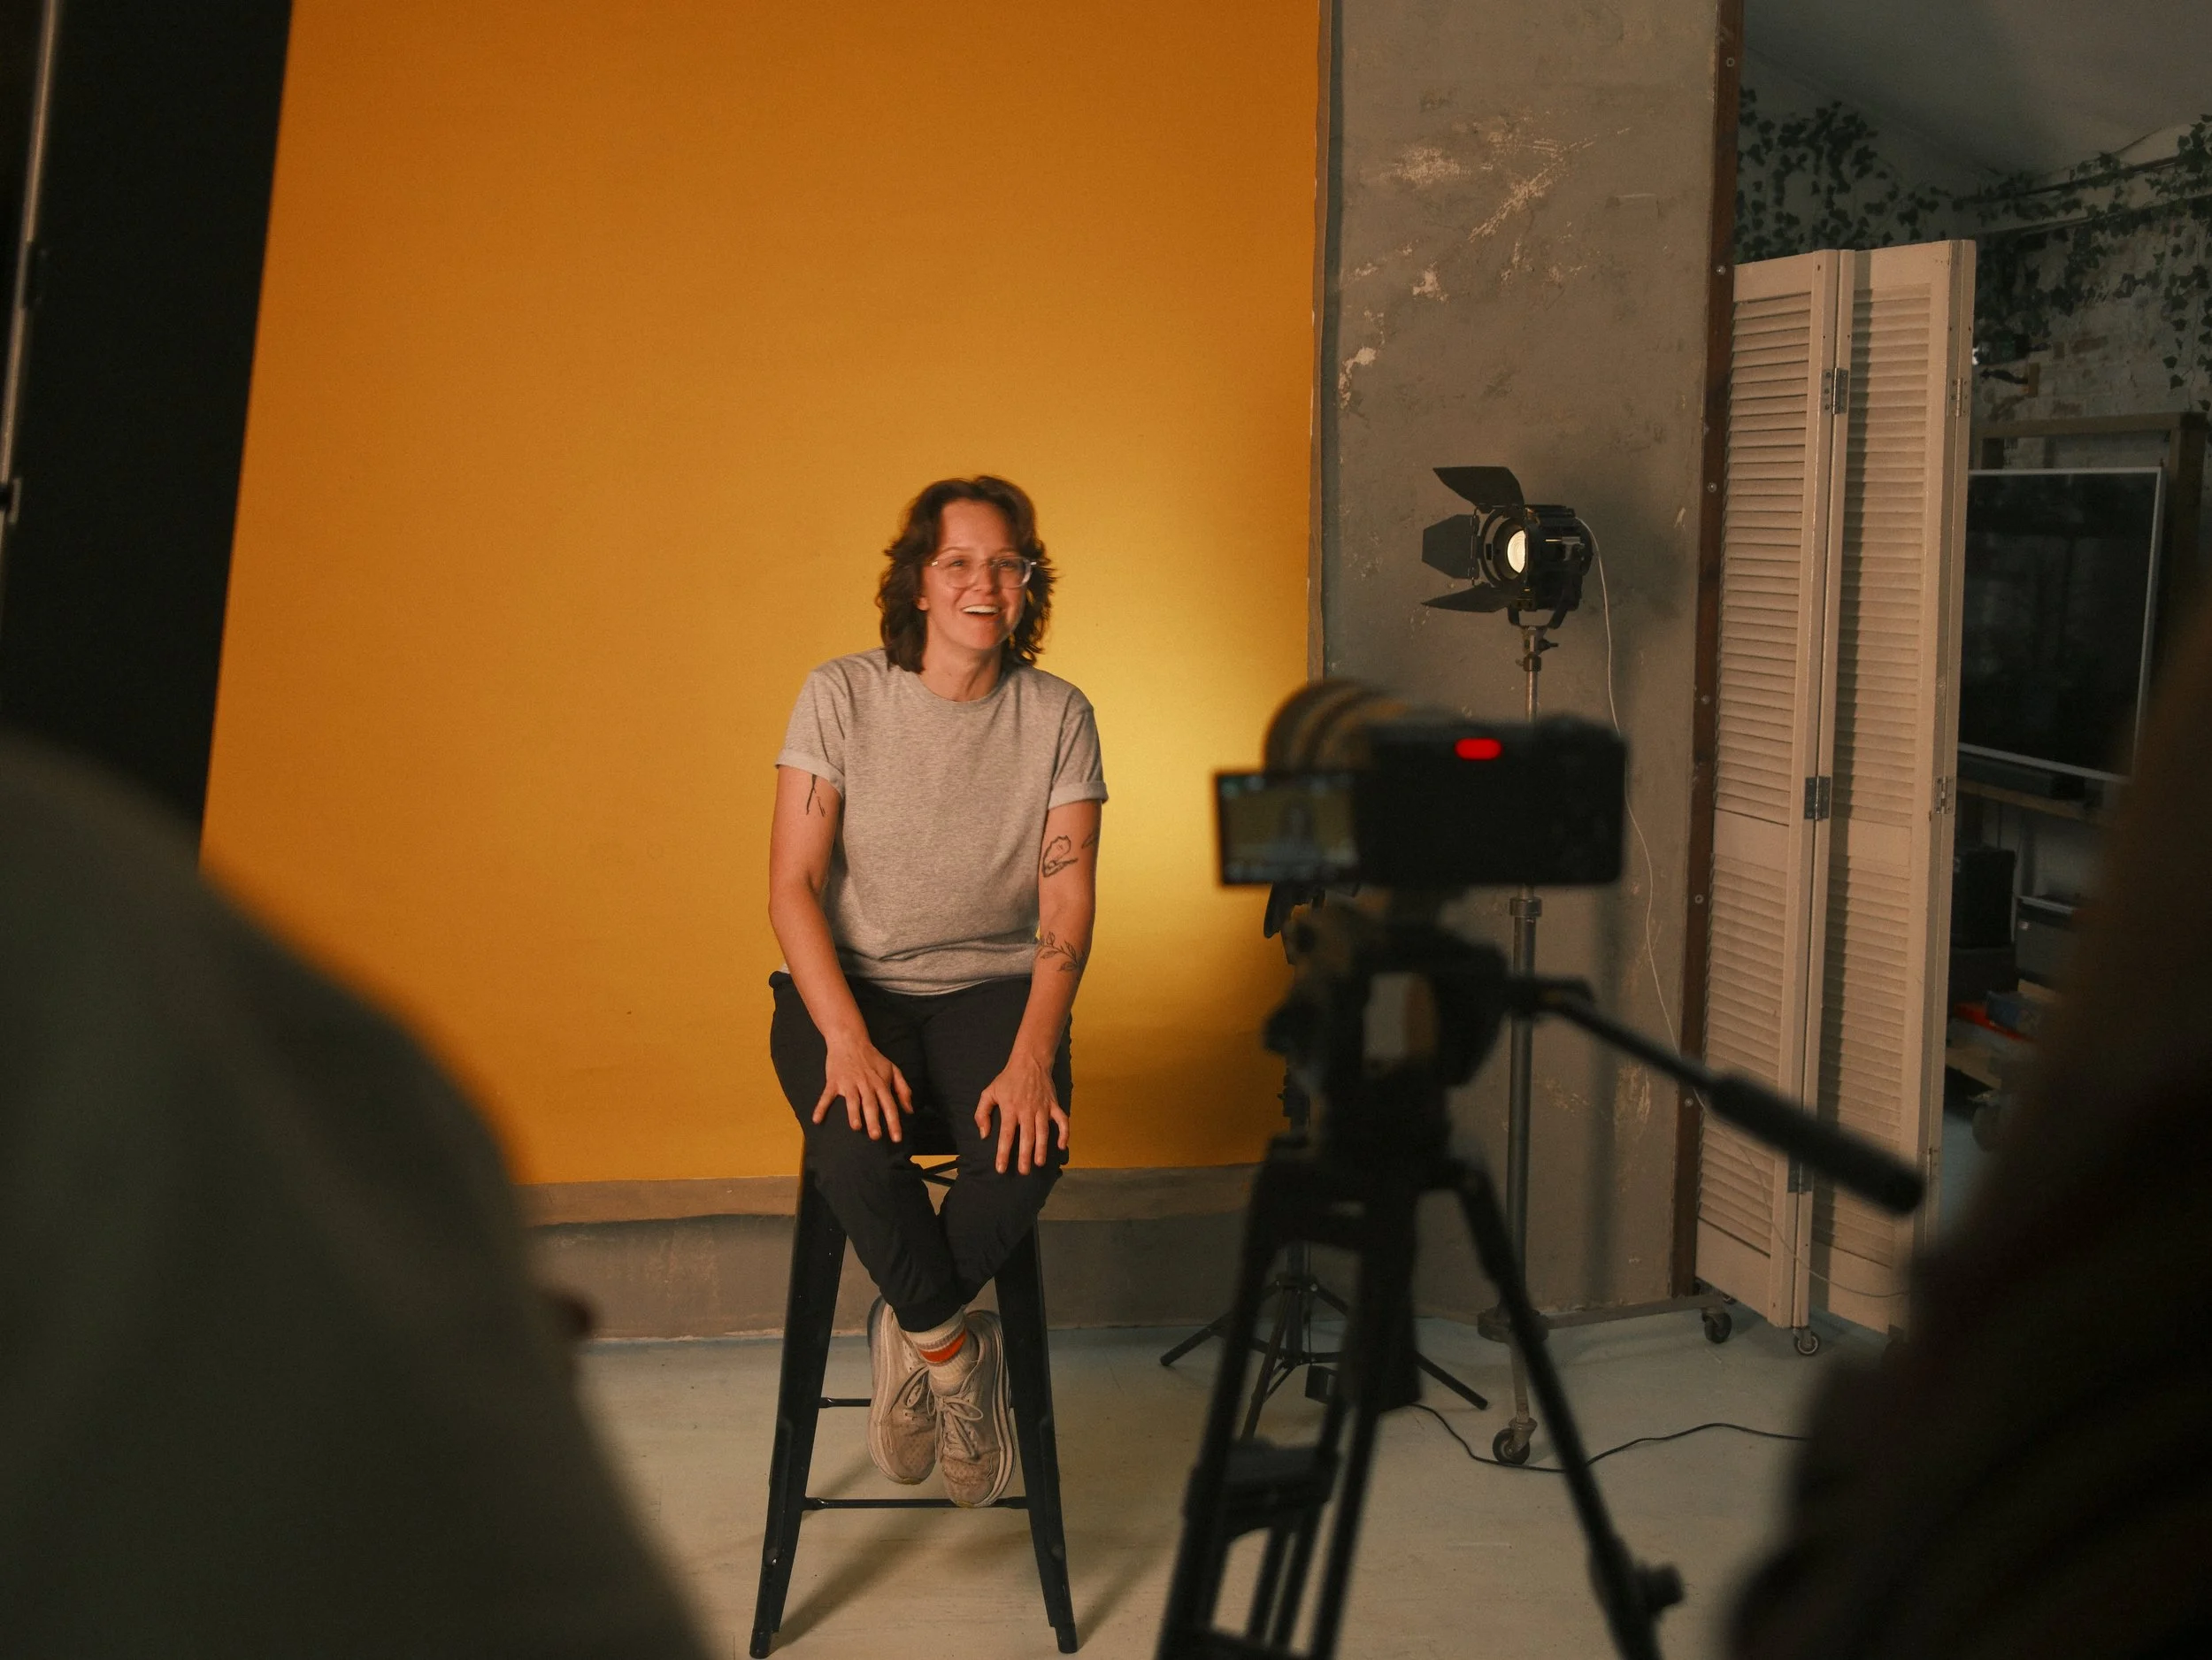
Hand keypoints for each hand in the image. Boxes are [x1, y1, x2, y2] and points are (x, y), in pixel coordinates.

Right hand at [814, 1035, 913, 1141]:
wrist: (850, 1040)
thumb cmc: (873, 1058)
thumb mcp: (893, 1070)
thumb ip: (903, 1089)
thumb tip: (910, 1110)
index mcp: (881, 1084)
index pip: (889, 1105)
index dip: (894, 1122)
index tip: (897, 1138)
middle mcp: (866, 1085)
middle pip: (871, 1105)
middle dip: (874, 1121)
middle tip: (876, 1137)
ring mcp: (849, 1083)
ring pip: (852, 1100)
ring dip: (854, 1113)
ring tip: (856, 1127)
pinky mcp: (834, 1082)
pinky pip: (827, 1096)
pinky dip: (821, 1107)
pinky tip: (817, 1119)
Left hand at [974, 1048, 1069, 1174]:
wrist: (1029, 1062)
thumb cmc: (1007, 1079)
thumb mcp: (989, 1092)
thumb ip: (982, 1113)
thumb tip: (984, 1135)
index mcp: (1010, 1109)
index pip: (1006, 1135)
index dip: (1003, 1153)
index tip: (1001, 1168)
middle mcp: (1026, 1111)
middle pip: (1026, 1137)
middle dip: (1025, 1156)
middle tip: (1023, 1172)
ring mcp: (1042, 1108)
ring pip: (1043, 1132)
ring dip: (1042, 1149)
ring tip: (1039, 1163)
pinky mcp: (1053, 1104)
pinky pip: (1062, 1121)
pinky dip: (1064, 1133)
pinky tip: (1061, 1146)